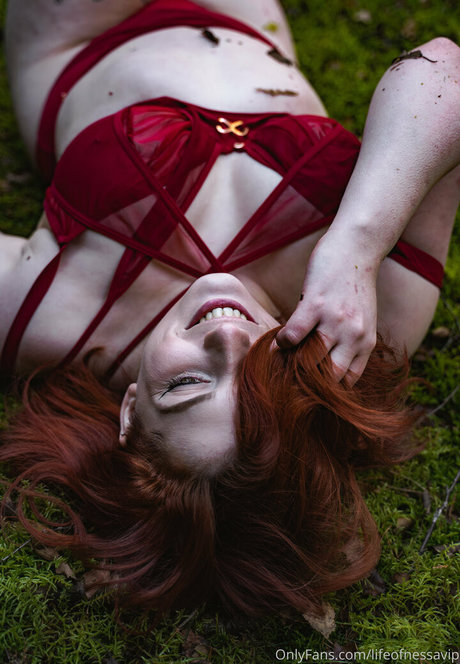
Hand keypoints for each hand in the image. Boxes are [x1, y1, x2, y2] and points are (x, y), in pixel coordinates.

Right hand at [276, 232, 377, 383]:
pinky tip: (276, 342)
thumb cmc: (354, 285)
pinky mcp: (315, 305)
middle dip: (308, 384)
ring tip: (280, 365)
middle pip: (329, 377)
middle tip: (291, 383)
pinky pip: (293, 335)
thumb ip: (347, 342)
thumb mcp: (361, 320)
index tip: (311, 390)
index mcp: (366, 342)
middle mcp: (353, 336)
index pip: (348, 381)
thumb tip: (320, 363)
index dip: (327, 390)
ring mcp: (334, 321)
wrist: (357, 248)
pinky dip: (281, 343)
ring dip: (291, 364)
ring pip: (309, 359)